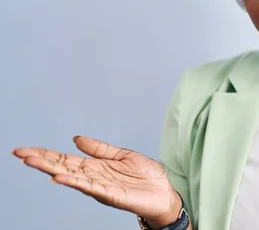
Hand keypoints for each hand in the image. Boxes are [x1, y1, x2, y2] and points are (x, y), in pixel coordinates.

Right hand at [12, 136, 180, 226]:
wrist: (164, 193)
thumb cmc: (145, 177)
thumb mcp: (122, 155)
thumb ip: (99, 148)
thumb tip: (76, 138)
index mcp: (95, 167)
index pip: (65, 159)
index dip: (46, 154)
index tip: (25, 150)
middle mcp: (93, 177)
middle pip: (63, 167)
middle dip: (41, 160)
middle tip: (20, 153)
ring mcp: (100, 187)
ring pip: (71, 177)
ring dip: (51, 169)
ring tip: (32, 162)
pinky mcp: (111, 195)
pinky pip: (89, 188)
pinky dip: (74, 183)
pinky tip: (59, 178)